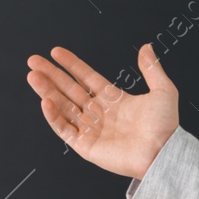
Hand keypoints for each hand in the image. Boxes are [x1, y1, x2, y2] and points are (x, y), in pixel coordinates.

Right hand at [26, 44, 178, 179]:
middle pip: (69, 90)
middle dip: (51, 75)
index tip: (56, 52)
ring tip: (33, 76)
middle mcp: (99, 113)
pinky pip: (65, 129)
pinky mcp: (86, 146)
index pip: (86, 78)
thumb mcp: (163, 90)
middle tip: (34, 61)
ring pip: (63, 107)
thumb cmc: (165, 126)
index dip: (71, 65)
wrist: (162, 152)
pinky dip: (53, 116)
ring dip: (47, 91)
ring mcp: (91, 130)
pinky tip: (45, 101)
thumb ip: (151, 68)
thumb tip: (146, 46)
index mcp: (113, 100)